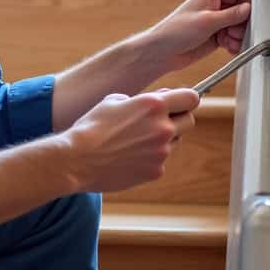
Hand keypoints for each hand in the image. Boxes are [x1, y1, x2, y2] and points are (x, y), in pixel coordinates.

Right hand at [61, 89, 198, 192]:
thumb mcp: (114, 100)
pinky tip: (129, 156)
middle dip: (178, 119)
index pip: (192, 98)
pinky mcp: (155, 171)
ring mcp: (161, 152)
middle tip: (160, 121)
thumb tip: (161, 100)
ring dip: (164, 139)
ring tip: (136, 140)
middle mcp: (163, 128)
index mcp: (154, 105)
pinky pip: (160, 161)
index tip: (179, 103)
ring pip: (175, 142)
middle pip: (189, 121)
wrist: (77, 159)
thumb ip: (142, 100)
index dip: (186, 99)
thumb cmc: (92, 126)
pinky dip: (150, 158)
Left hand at [145, 0, 250, 73]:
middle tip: (237, 28)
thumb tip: (250, 9)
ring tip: (228, 39)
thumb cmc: (176, 30)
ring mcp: (222, 16)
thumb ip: (232, 15)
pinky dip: (236, 42)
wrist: (164, 52)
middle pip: (249, 3)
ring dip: (241, 33)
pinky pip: (239, 35)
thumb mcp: (208, 21)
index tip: (261, 2)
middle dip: (247, 19)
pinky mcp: (222, 31)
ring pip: (246, 21)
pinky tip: (227, 46)